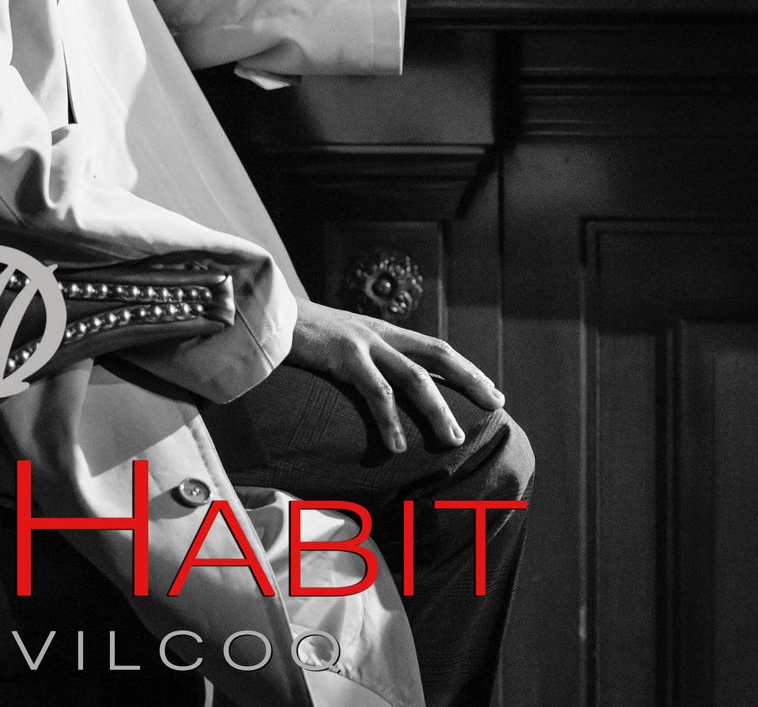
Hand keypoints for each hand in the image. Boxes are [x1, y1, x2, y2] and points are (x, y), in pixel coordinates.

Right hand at [285, 299, 503, 451]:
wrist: (262, 311)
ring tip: (452, 439)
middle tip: (495, 404)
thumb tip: (372, 387)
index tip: (490, 391)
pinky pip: (374, 392)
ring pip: (412, 377)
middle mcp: (378, 333)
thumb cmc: (295, 334)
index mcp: (379, 331)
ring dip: (435, 409)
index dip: (464, 368)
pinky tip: (396, 446)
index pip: (433, 347)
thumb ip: (357, 359)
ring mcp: (361, 343)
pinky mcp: (342, 355)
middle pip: (436, 354)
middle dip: (468, 379)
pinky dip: (388, 420)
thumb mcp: (335, 342)